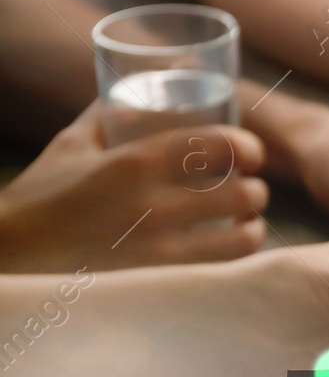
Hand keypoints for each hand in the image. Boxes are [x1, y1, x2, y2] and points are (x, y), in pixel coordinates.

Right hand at [0, 102, 267, 272]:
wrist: (13, 258)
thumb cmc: (42, 198)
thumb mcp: (71, 146)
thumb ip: (106, 116)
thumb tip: (136, 92)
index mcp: (133, 163)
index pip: (219, 145)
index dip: (248, 148)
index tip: (251, 152)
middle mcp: (152, 207)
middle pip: (242, 193)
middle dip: (255, 190)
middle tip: (251, 188)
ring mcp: (158, 251)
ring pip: (243, 238)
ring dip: (253, 227)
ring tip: (249, 221)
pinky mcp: (158, 284)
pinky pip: (221, 271)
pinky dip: (235, 259)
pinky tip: (232, 251)